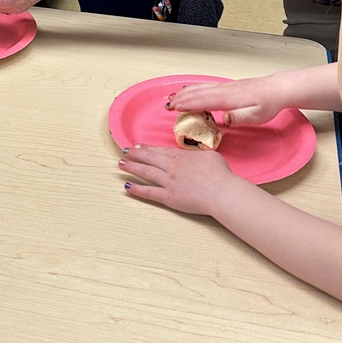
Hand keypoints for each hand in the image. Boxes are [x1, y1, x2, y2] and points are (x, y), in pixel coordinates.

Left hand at [120, 144, 235, 215]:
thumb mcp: (210, 156)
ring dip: (132, 167)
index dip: (147, 148)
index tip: (137, 145)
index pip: (160, 151)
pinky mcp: (169, 197)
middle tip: (124, 151)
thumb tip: (195, 156)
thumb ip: (198, 155)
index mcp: (181, 157)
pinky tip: (127, 186)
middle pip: (149, 158)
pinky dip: (137, 189)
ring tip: (121, 164)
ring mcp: (169, 181)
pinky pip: (150, 192)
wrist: (221, 191)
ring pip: (146, 172)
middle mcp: (171, 167)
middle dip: (135, 154)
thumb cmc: (220, 174)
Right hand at [167, 76, 288, 126]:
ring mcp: (224, 87)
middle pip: (197, 93)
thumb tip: (223, 119)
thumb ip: (239, 117)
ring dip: (184, 92)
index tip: (174, 108)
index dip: (187, 104)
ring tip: (172, 97)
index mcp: (228, 98)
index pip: (203, 101)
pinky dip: (193, 88)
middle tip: (166, 105)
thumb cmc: (268, 104)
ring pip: (200, 88)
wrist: (277, 89)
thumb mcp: (257, 116)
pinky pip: (205, 86)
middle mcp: (223, 90)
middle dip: (181, 98)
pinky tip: (189, 89)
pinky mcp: (226, 87)